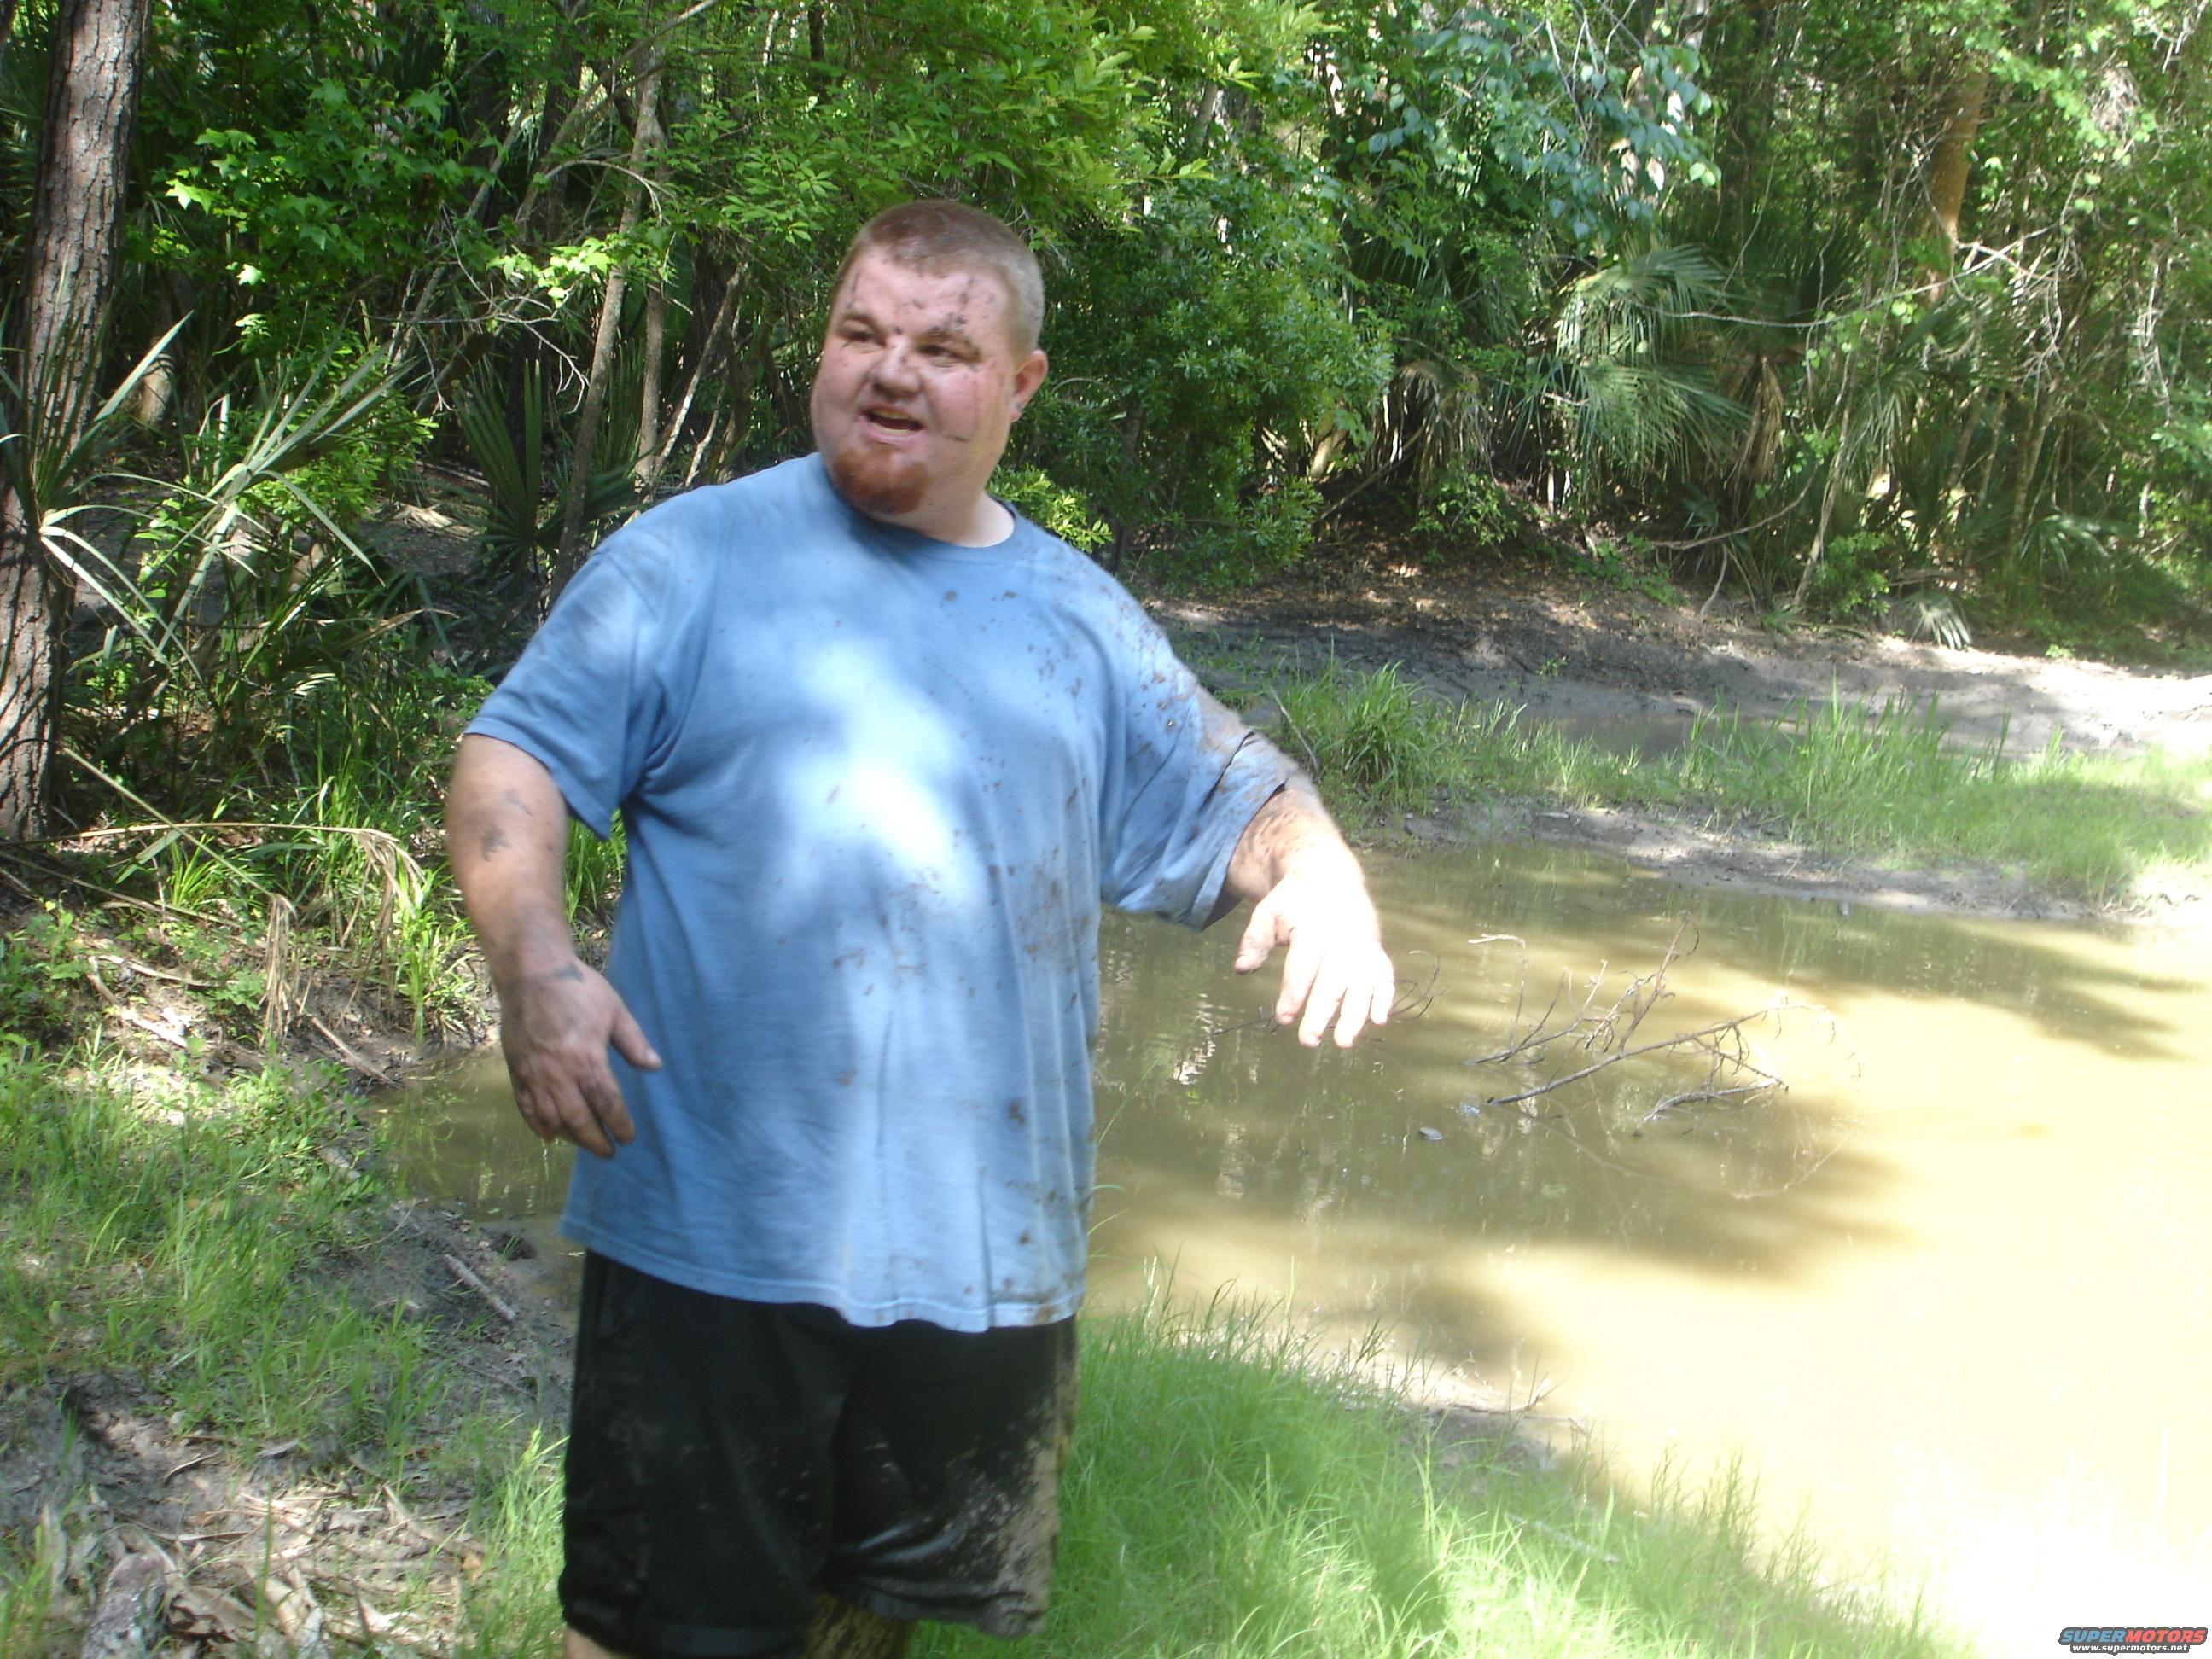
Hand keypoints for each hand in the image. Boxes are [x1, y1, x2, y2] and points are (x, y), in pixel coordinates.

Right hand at [496, 957, 661, 1157]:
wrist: (531, 973)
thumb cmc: (579, 989)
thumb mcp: (614, 1010)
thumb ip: (634, 1042)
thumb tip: (654, 1067)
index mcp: (586, 1059)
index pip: (606, 1103)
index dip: (619, 1124)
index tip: (628, 1138)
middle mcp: (558, 1073)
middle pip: (578, 1120)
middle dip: (595, 1140)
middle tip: (608, 1153)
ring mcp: (534, 1074)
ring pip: (551, 1118)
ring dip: (569, 1136)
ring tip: (585, 1143)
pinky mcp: (516, 1070)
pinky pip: (526, 1107)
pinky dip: (538, 1125)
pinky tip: (550, 1135)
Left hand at [1232, 860, 1394, 1047]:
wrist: (1332, 876)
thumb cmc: (1295, 900)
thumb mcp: (1269, 911)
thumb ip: (1255, 939)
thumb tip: (1242, 968)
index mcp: (1313, 930)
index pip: (1303, 968)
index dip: (1293, 995)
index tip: (1283, 1019)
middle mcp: (1342, 940)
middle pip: (1333, 982)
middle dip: (1321, 1013)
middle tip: (1308, 1041)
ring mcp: (1363, 947)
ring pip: (1362, 985)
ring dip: (1355, 1015)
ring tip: (1344, 1042)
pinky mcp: (1376, 952)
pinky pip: (1385, 976)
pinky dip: (1385, 997)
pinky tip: (1379, 1020)